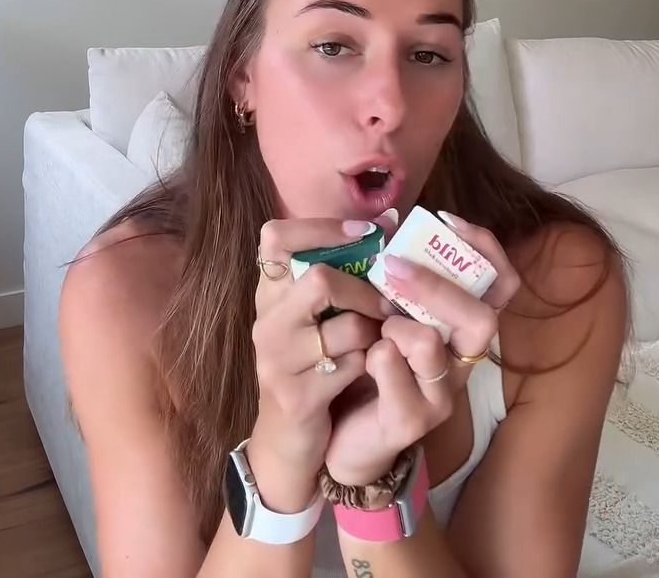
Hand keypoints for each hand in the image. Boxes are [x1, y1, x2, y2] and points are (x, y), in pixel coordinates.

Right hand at [250, 213, 398, 486]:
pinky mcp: (297, 396)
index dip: (322, 228)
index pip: (276, 237)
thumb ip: (343, 270)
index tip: (366, 233)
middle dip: (364, 289)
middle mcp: (267, 321)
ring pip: (347, 326)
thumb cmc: (310, 362)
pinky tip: (370, 367)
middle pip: (319, 278)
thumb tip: (391, 219)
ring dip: (374, 331)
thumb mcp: (315, 313)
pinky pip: (353, 365)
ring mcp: (278, 360)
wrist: (286, 439)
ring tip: (380, 338)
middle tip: (385, 302)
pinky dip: (371, 363)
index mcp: (269, 292)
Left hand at [323, 215, 520, 484]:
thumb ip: (395, 270)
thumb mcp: (385, 309)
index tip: (446, 221)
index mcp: (461, 327)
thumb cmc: (368, 358)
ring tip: (375, 331)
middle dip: (434, 285)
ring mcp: (441, 394)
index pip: (502, 284)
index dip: (486, 248)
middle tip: (390, 267)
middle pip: (483, 318)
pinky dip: (372, 356)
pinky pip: (393, 371)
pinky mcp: (411, 420)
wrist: (342, 430)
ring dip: (394, 326)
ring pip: (431, 344)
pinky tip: (362, 359)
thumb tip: (390, 217)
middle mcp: (462, 359)